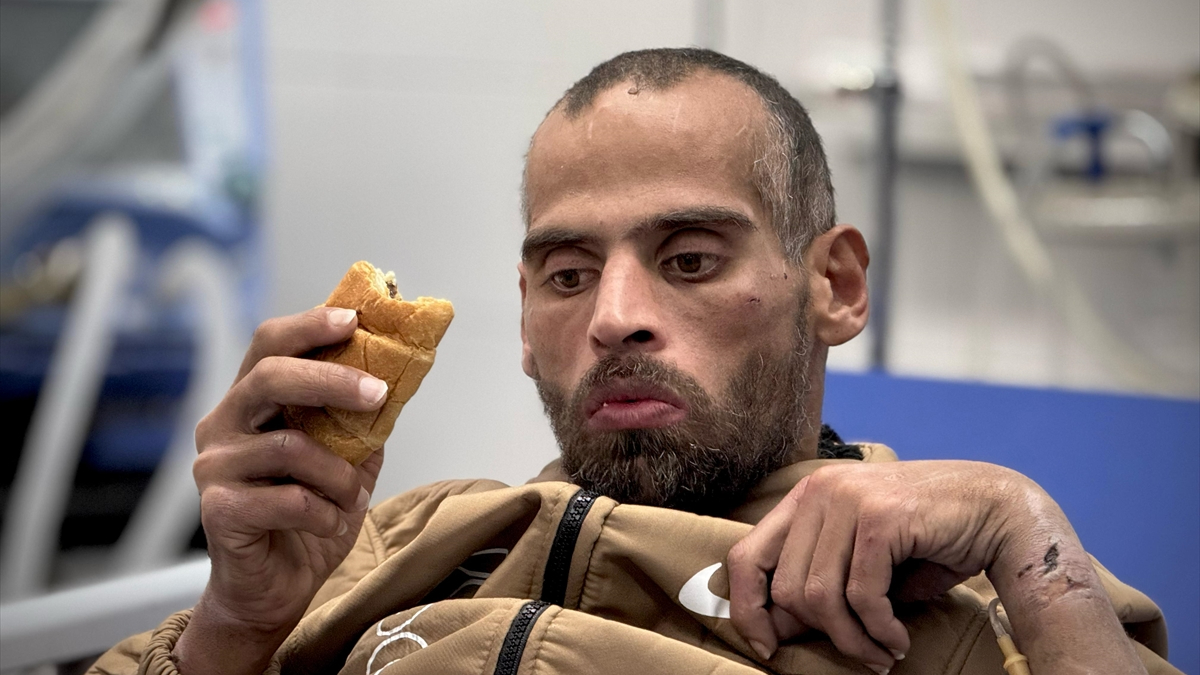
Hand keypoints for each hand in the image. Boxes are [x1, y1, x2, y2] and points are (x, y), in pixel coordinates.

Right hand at [173, 308, 388, 674]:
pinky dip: (326, 513)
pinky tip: (329, 525)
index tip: (354, 317)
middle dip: (332, 380)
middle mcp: (222, 426)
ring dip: (340, 475)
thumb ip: (359, 424)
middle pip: (270, 377)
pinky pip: (290, 498)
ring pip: (291, 446)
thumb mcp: (345, 463)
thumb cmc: (306, 520)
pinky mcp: (218, 509)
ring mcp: (214, 467)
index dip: (310, 325)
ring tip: (351, 496)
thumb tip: (398, 379)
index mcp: (249, 404)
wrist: (274, 591)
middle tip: (378, 393)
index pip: (269, 345)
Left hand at [727, 460, 1147, 674]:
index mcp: (806, 497)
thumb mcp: (861, 562)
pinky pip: (863, 596)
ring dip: (853, 639)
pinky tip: (899, 639)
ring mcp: (848, 499)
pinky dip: (880, 630)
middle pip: (787, 586)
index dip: (748, 608)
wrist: (996, 509)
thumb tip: (774, 631)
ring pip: (822, 596)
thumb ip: (820, 585)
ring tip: (881, 654)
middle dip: (821, 634)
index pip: (746, 555)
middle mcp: (819, 490)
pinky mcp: (880, 519)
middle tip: (859, 654)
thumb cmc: (928, 540)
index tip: (766, 646)